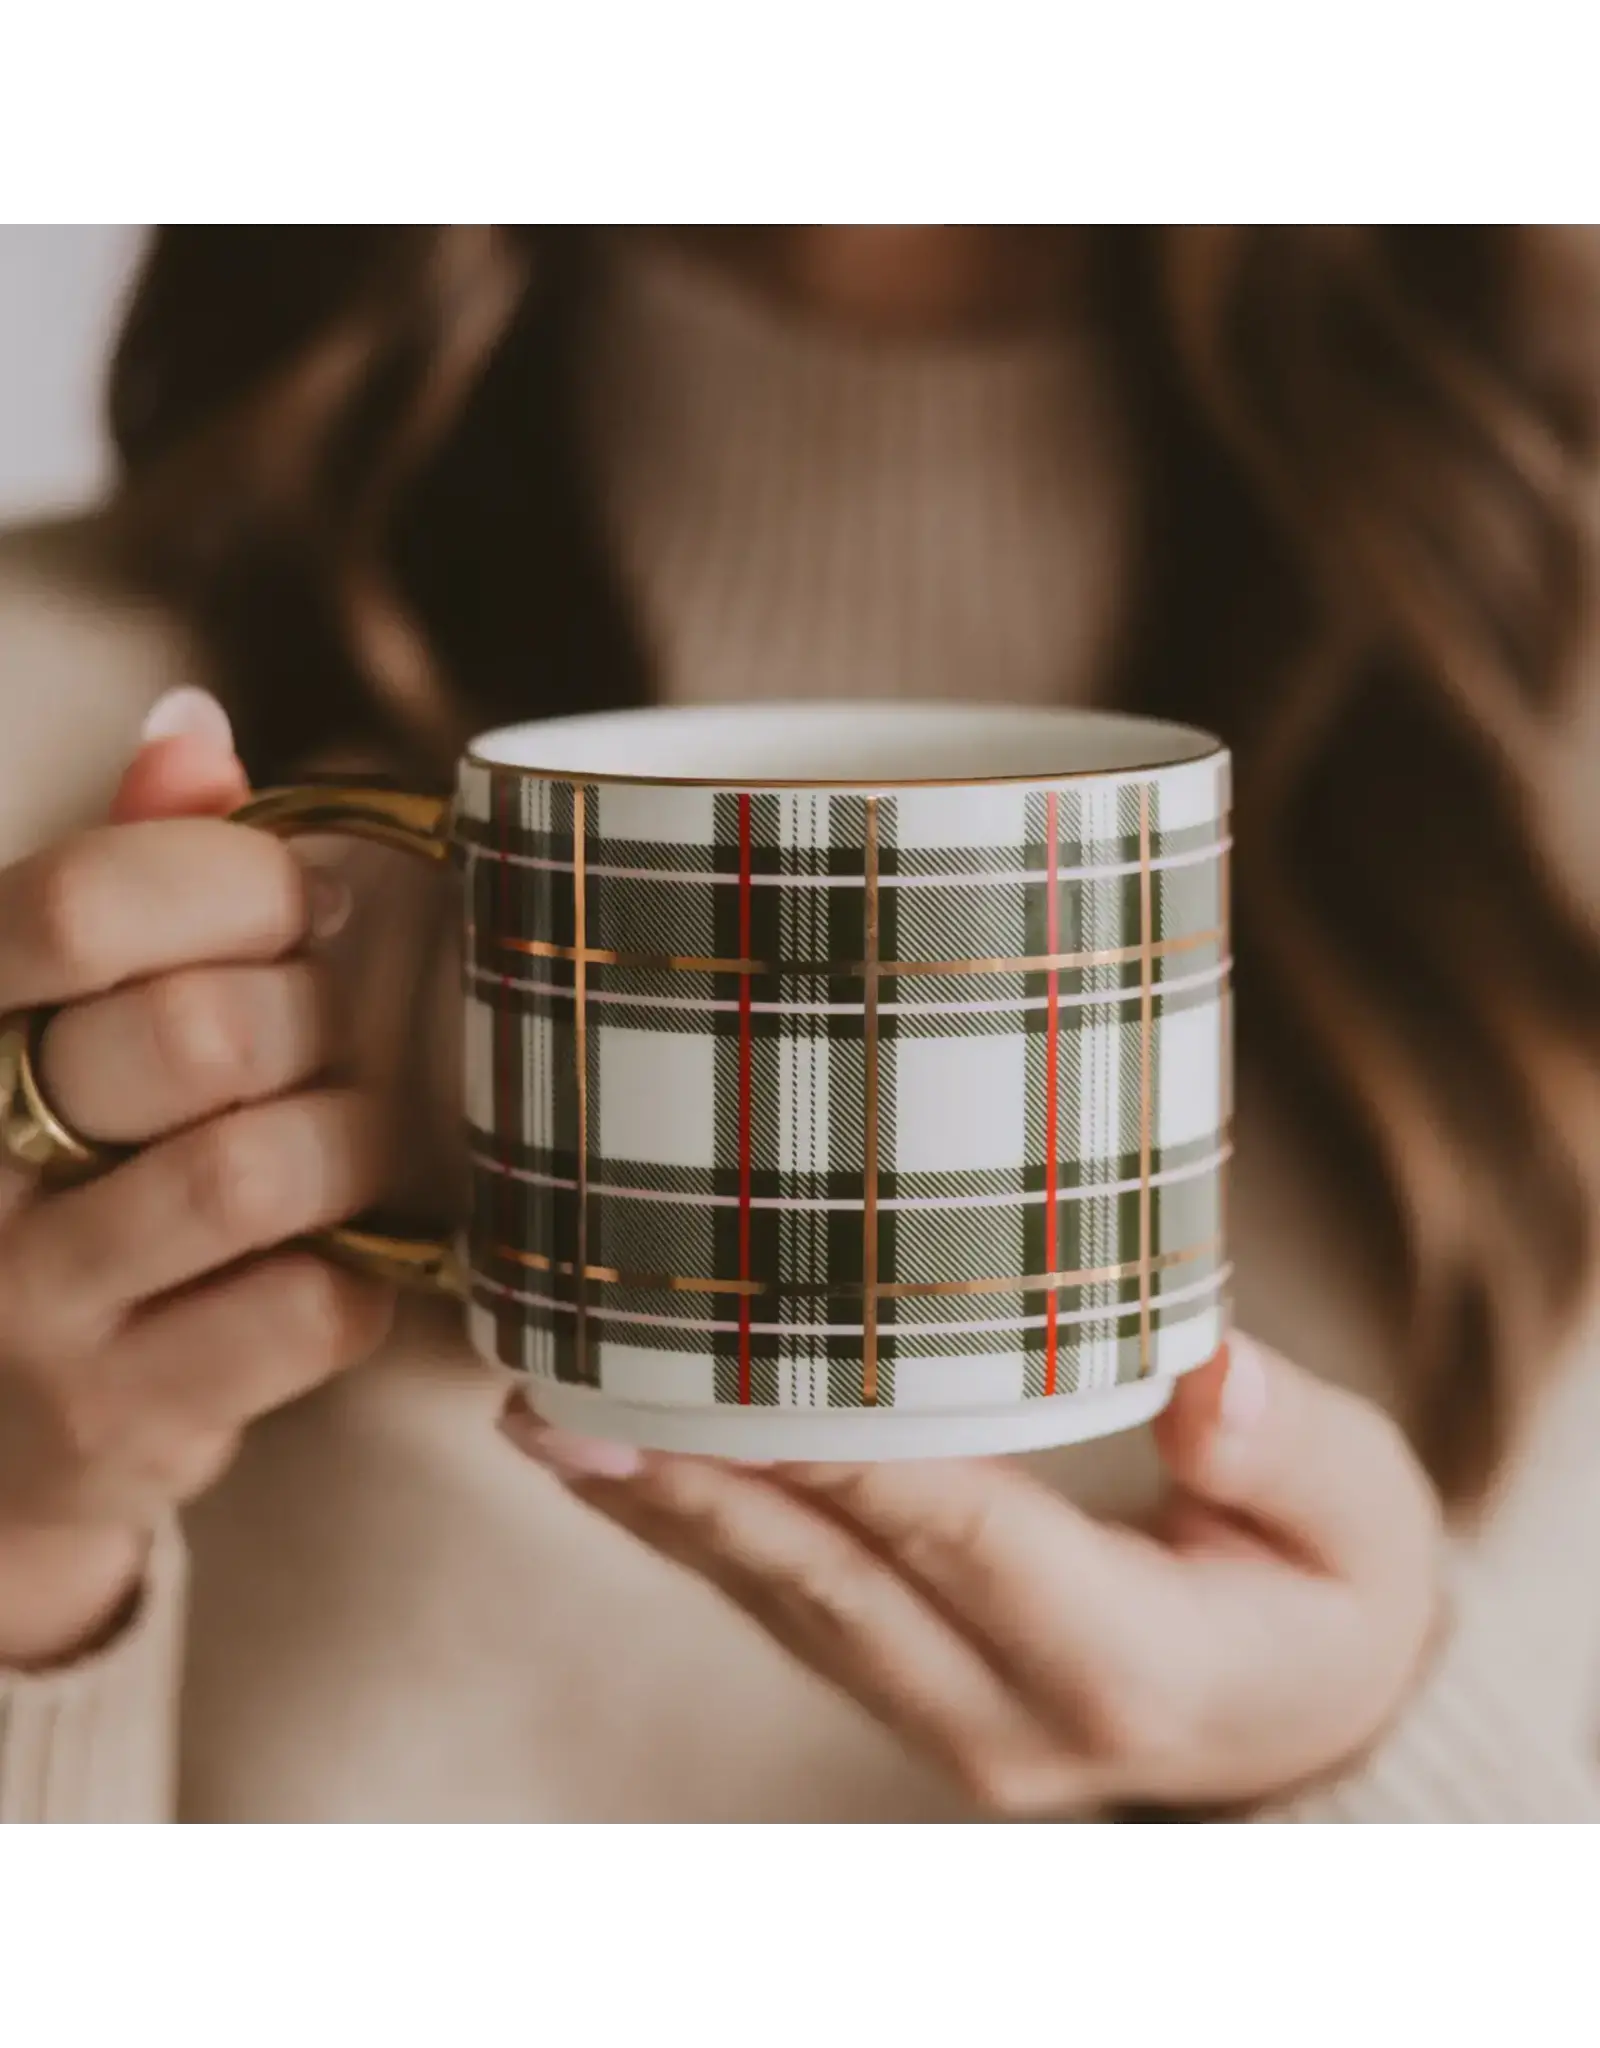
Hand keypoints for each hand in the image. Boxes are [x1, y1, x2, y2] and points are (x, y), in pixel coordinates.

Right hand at [0, 690, 393, 1668]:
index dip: (238, 881)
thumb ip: (118, 884)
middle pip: (193, 1032)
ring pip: (255, 1172)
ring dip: (354, 1145)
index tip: (307, 906)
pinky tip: (343, 1262)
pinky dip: (366, 1277)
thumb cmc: (49, 1179)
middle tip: (344, 1039)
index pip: (77, 902)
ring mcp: (23, 1304)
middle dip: (314, 1022)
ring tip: (360, 1143)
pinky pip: (308, 1311)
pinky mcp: (113, 1421)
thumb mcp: (50, 1023)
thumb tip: (196, 726)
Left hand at [501, 1339, 1442, 1817]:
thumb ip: (1288, 1452)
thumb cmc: (1331, 1595)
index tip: (727, 1374)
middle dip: (691, 1490)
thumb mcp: (1363, 1520)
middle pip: (828, 1584)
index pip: (960, 1534)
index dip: (841, 1453)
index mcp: (1126, 1668)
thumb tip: (1205, 1374)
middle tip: (559, 1407)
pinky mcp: (909, 1693)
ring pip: (783, 1605)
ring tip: (549, 1418)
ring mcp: (946, 1719)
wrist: (1304, 1717)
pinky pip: (789, 1610)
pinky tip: (627, 1466)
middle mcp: (1010, 1717)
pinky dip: (704, 1533)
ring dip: (665, 1510)